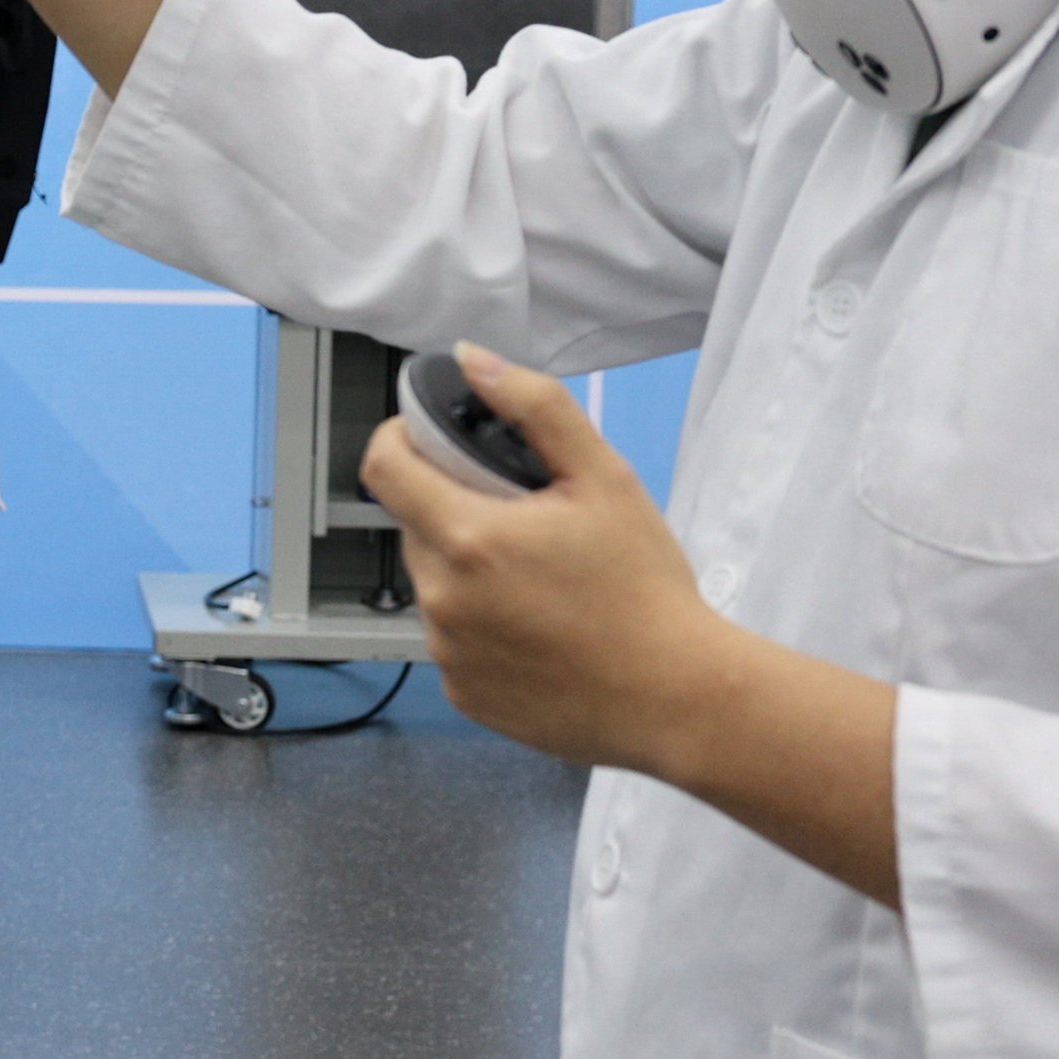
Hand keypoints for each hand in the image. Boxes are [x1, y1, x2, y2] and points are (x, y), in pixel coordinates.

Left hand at [356, 346, 722, 769]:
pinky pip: (453, 640)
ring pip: (434, 585)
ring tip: (540, 580)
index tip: (434, 440)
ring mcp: (447, 653)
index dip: (401, 439)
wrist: (676, 697)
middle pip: (415, 527)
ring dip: (468, 570)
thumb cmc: (645, 589)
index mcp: (466, 539)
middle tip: (524, 519)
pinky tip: (540, 629)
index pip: (382, 467)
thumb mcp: (604, 478)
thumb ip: (535, 408)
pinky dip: (481, 625)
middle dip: (455, 510)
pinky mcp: (462, 694)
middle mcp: (440, 600)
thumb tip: (473, 361)